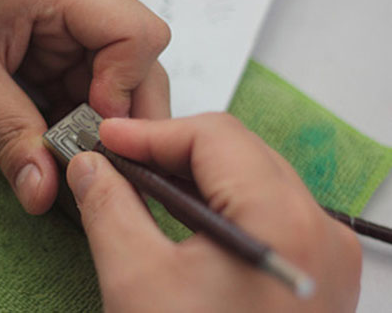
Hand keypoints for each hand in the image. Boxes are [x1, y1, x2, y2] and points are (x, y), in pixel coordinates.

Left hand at [0, 0, 170, 213]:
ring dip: (94, 118)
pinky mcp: (50, 33)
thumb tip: (44, 190)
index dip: (127, 88)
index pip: (135, 33)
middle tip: (90, 159)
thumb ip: (5, 134)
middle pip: (134, 57)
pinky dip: (73, 111)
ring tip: (68, 156)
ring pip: (110, 73)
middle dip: (117, 113)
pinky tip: (55, 138)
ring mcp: (63, 13)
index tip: (96, 132)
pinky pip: (81, 77)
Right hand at [67, 114, 360, 311]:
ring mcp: (322, 253)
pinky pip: (263, 212)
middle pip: (237, 151)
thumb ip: (108, 207)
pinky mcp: (313, 273)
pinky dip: (215, 205)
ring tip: (140, 183)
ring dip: (190, 176)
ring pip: (250, 179)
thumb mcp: (136, 282)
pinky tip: (178, 216)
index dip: (152, 132)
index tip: (107, 138)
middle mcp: (317, 230)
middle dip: (170, 150)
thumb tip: (90, 166)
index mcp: (282, 220)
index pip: (213, 135)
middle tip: (117, 159)